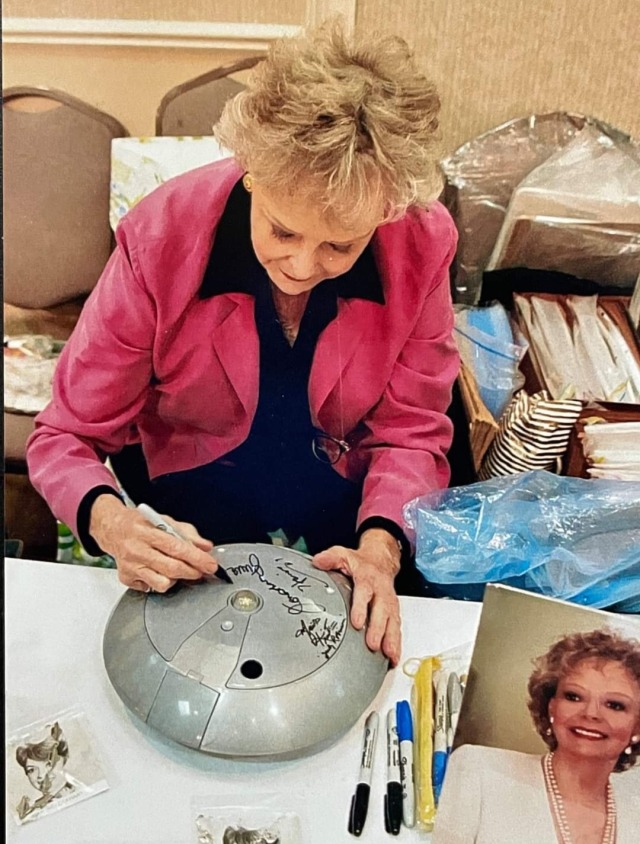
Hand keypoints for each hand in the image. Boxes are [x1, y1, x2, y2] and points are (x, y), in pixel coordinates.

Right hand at [89, 494, 218, 591]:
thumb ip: (187, 533)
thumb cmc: (140, 524)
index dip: (197, 558)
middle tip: (202, 571)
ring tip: (178, 570)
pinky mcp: (126, 578)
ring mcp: (130, 566)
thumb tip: (205, 547)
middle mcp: (137, 550)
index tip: (210, 564)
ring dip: (177, 579)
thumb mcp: (165, 520)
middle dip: (192, 572)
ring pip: (162, 582)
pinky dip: (160, 582)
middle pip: (171, 568)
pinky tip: (159, 571)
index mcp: (147, 532)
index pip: (177, 548)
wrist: (113, 528)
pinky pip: (151, 588)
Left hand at [312, 528, 401, 665]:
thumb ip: (331, 558)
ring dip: (391, 638)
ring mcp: (389, 602)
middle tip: (372, 645)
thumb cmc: (360, 562)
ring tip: (388, 655)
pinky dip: (397, 642)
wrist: (381, 560)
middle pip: (381, 611)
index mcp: (367, 578)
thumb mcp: (343, 555)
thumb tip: (318, 561)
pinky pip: (396, 627)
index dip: (361, 607)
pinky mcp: (393, 611)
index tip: (357, 622)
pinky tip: (393, 657)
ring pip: (392, 621)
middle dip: (378, 629)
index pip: (364, 593)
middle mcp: (381, 591)